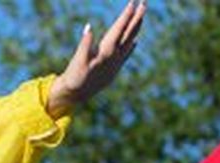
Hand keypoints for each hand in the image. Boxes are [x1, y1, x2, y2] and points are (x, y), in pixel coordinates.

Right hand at [48, 0, 145, 116]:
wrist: (75, 96)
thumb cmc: (74, 77)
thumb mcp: (77, 60)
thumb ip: (84, 44)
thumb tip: (88, 27)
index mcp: (106, 52)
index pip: (119, 29)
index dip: (126, 15)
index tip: (133, 2)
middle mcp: (115, 56)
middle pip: (129, 33)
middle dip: (137, 17)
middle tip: (145, 2)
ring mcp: (116, 63)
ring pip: (129, 42)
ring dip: (136, 28)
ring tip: (142, 16)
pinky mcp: (113, 70)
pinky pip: (125, 54)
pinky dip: (131, 46)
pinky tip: (135, 41)